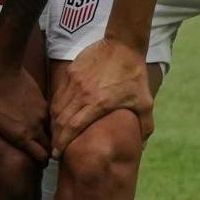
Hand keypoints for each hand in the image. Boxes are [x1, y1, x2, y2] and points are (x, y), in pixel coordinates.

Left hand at [0, 60, 50, 166]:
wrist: (2, 69)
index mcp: (22, 136)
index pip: (41, 158)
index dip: (40, 163)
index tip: (35, 163)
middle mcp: (36, 128)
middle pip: (49, 147)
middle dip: (45, 152)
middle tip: (38, 153)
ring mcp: (42, 114)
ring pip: (51, 132)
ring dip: (47, 137)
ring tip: (37, 138)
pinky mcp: (43, 101)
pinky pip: (49, 117)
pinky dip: (45, 122)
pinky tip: (35, 120)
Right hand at [50, 38, 155, 156]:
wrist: (123, 45)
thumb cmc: (134, 76)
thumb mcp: (145, 102)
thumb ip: (144, 125)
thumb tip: (142, 146)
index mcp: (98, 103)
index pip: (73, 127)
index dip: (63, 142)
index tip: (57, 153)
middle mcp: (82, 94)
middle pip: (60, 119)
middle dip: (55, 136)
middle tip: (54, 149)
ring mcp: (73, 82)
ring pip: (56, 107)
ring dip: (54, 123)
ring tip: (55, 134)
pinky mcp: (70, 72)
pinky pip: (59, 94)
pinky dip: (56, 107)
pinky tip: (58, 115)